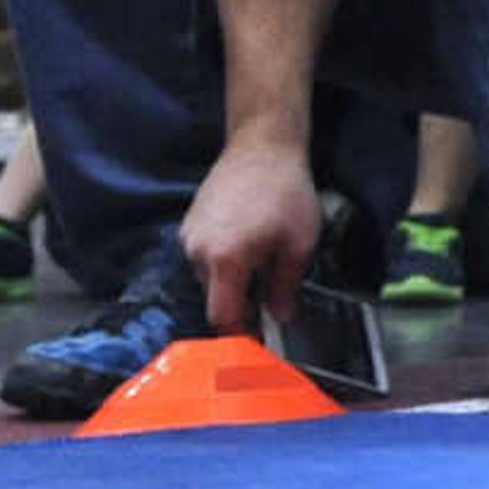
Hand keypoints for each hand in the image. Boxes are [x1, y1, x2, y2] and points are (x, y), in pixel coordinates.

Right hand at [185, 134, 322, 336]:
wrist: (262, 147)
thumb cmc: (286, 194)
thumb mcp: (298, 243)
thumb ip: (286, 286)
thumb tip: (279, 317)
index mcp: (225, 260)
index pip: (222, 315)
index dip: (240, 333)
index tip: (257, 340)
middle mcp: (198, 252)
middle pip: (215, 296)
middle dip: (241, 303)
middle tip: (269, 301)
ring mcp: (189, 237)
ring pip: (209, 277)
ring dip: (233, 279)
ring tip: (263, 261)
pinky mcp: (189, 225)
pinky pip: (204, 256)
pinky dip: (224, 260)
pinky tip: (249, 243)